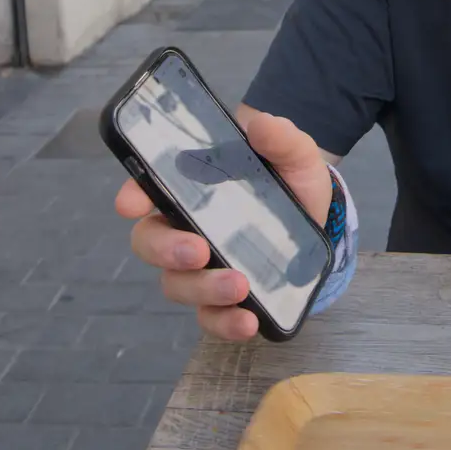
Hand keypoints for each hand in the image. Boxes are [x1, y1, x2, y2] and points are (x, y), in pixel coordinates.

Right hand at [114, 108, 331, 341]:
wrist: (320, 220)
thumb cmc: (292, 181)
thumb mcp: (295, 155)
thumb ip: (282, 138)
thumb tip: (261, 125)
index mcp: (190, 187)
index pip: (146, 188)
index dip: (132, 194)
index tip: (130, 203)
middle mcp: (184, 227)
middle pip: (150, 242)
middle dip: (166, 249)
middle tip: (197, 250)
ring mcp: (200, 267)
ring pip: (176, 284)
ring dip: (202, 288)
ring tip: (238, 286)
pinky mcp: (222, 299)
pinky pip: (209, 317)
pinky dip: (224, 324)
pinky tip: (248, 321)